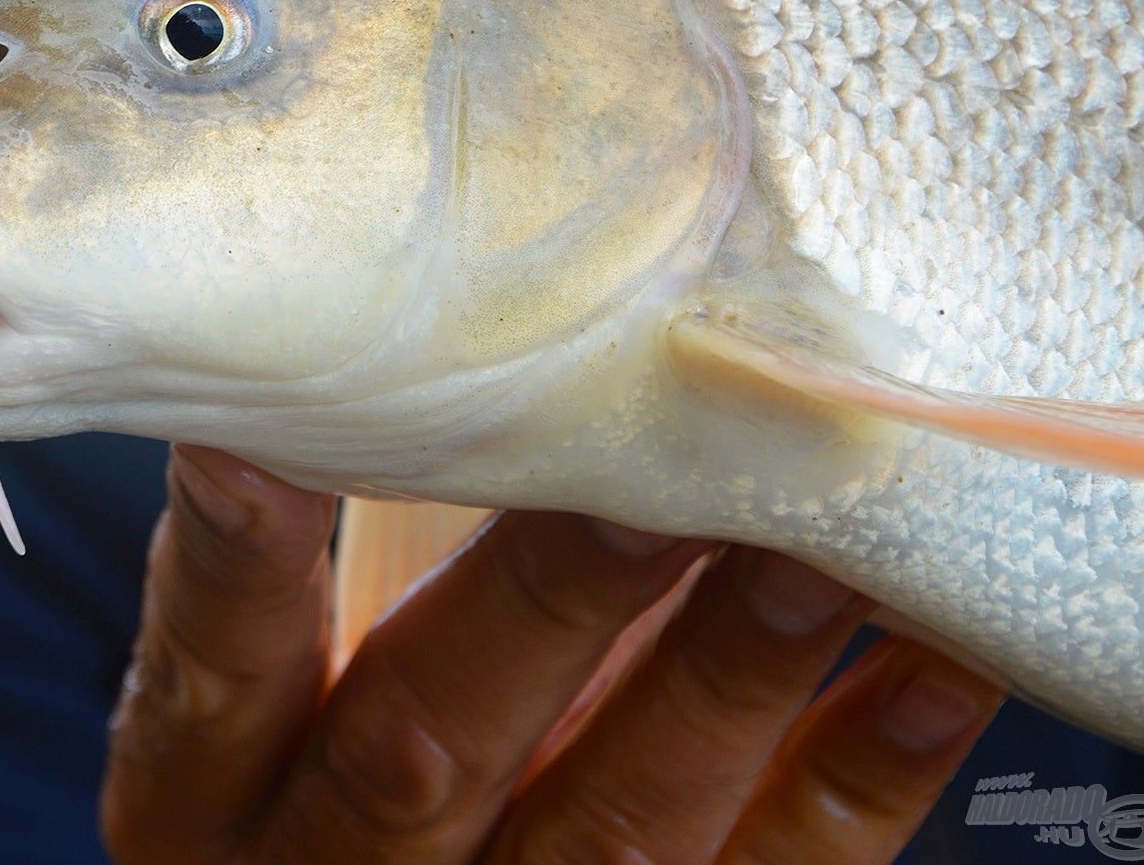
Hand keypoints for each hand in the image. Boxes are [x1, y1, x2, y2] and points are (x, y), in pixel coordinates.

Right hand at [101, 446, 1003, 863]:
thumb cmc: (338, 743)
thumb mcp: (300, 674)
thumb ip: (362, 546)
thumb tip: (482, 328)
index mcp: (211, 795)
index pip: (216, 666)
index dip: (238, 554)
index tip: (266, 428)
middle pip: (428, 742)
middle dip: (547, 598)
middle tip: (651, 464)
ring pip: (612, 823)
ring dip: (722, 673)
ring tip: (815, 539)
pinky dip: (857, 774)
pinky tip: (932, 668)